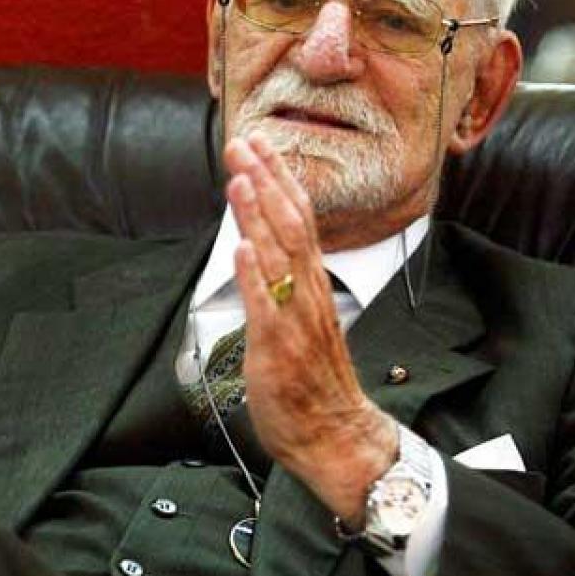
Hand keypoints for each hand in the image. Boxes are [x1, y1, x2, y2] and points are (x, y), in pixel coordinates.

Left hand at [222, 133, 396, 526]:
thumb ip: (284, 283)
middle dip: (264, 180)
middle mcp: (307, 293)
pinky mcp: (277, 346)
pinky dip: (254, 275)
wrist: (334, 433)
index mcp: (312, 284)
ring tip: (240, 178)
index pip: (297, 218)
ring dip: (257, 215)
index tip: (260, 144)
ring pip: (277, 256)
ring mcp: (294, 318)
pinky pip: (266, 306)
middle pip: (288, 225)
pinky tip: (241, 246)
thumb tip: (260, 246)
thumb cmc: (313, 380)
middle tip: (243, 143)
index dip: (278, 178)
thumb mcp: (301, 319)